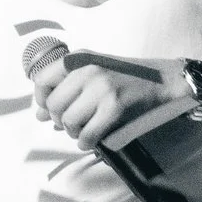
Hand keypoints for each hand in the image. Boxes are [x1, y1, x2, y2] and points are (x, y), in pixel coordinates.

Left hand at [33, 51, 184, 149]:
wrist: (162, 80)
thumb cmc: (125, 78)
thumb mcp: (93, 72)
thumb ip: (66, 89)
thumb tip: (39, 115)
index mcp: (79, 58)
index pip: (41, 80)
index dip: (41, 100)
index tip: (51, 109)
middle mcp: (87, 70)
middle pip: (53, 105)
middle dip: (59, 120)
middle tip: (73, 124)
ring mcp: (101, 88)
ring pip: (68, 121)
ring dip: (73, 132)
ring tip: (85, 130)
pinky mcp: (115, 107)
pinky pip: (87, 134)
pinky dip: (86, 142)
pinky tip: (92, 140)